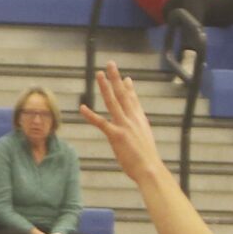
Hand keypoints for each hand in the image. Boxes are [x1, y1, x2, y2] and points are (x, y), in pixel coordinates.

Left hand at [78, 62, 166, 184]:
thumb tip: (140, 131)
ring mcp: (124, 126)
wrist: (150, 169)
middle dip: (116, 78)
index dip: (128, 88)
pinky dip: (90, 115)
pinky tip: (82, 108)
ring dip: (105, 87)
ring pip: (113, 102)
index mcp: (140, 121)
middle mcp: (133, 119)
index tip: (125, 78)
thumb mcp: (145, 142)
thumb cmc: (147, 160)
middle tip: (110, 64)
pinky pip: (101, 123)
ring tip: (99, 74)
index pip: (133, 100)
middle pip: (123, 94)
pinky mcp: (116, 136)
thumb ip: (140, 133)